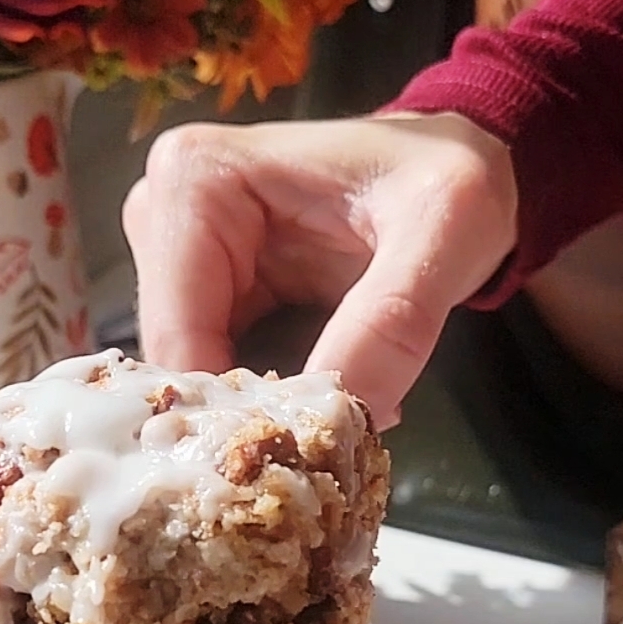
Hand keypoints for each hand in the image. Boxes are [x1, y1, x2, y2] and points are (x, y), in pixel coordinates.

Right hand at [122, 111, 517, 429]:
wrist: (460, 166)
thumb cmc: (448, 176)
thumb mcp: (443, 233)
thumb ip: (393, 319)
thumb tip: (348, 415)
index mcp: (195, 178)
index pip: (179, 333)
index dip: (231, 407)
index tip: (294, 457)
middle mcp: (162, 210)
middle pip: (174, 361)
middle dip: (242, 418)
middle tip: (315, 457)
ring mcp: (176, 253)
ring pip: (190, 377)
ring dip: (251, 419)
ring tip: (319, 442)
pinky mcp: (202, 290)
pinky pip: (213, 371)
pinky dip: (258, 405)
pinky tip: (308, 419)